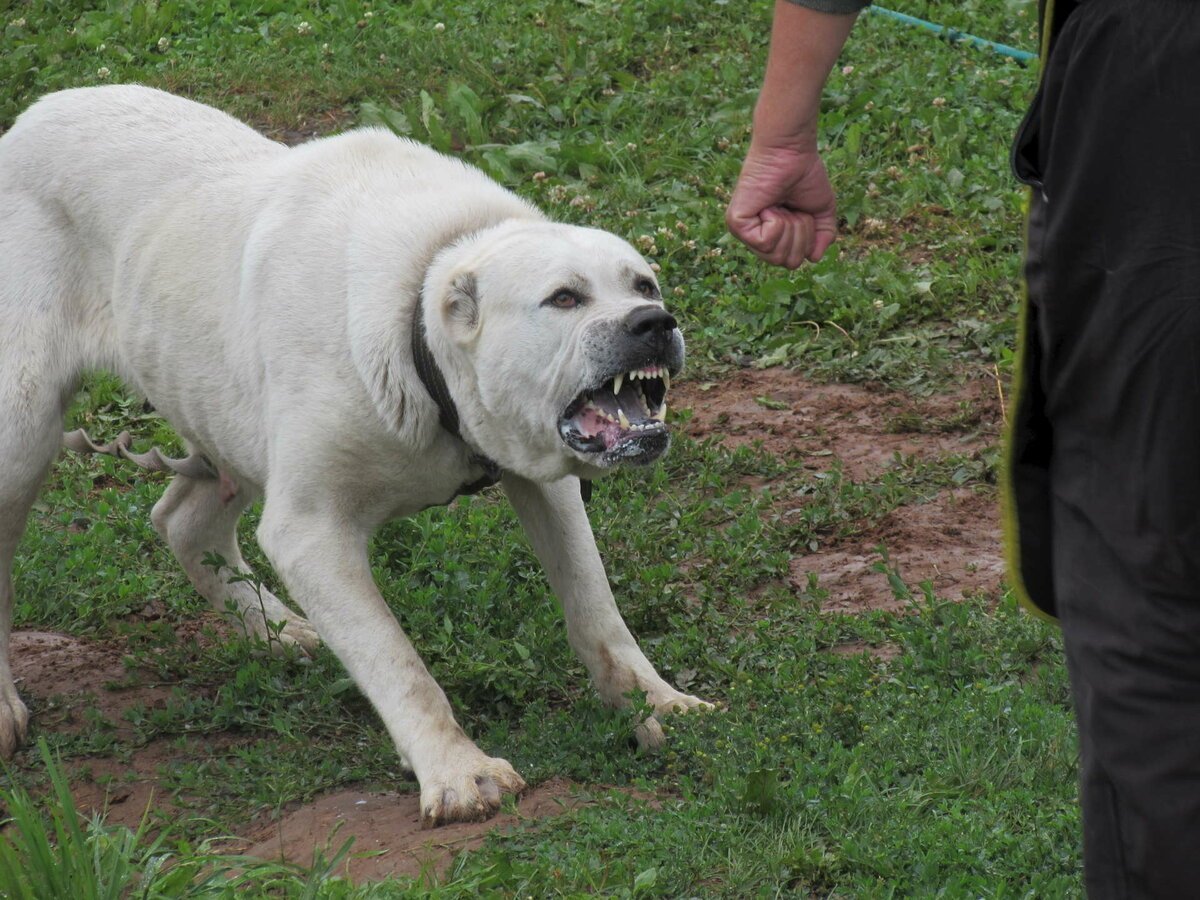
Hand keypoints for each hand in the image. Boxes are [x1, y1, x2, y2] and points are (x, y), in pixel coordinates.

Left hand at [726, 139, 837, 268]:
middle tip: (792, 208)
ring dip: (790, 227)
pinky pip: (765, 242)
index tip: (801, 211)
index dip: (806, 240)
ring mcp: (745, 232)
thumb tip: (813, 259)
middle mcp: (756, 237)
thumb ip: (822, 237)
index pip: (793, 261)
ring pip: (776, 255)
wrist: (791, 152)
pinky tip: (769, 206)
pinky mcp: (736, 223)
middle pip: (787, 262)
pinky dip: (776, 223)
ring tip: (781, 205)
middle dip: (800, 235)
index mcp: (773, 236)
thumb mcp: (820, 211)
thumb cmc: (804, 175)